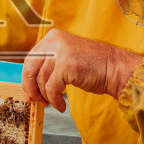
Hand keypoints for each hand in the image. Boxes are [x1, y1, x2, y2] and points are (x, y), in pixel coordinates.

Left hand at [20, 30, 143, 111]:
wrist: (115, 68)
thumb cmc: (94, 66)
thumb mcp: (67, 57)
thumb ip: (50, 63)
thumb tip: (31, 81)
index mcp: (53, 37)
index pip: (31, 58)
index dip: (28, 77)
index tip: (30, 90)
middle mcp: (54, 41)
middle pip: (30, 68)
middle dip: (31, 87)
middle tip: (36, 99)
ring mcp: (60, 53)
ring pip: (41, 81)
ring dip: (46, 96)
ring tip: (54, 103)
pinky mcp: (66, 66)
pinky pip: (51, 89)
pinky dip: (54, 100)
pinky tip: (61, 106)